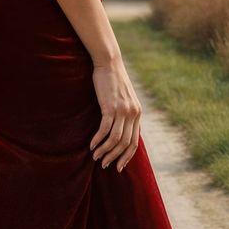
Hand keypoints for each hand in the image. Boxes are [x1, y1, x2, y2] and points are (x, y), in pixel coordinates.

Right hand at [90, 58, 141, 172]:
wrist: (109, 63)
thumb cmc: (113, 80)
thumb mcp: (123, 98)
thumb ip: (124, 113)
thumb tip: (119, 129)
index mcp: (137, 113)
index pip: (134, 142)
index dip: (126, 156)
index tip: (119, 166)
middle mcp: (133, 113)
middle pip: (125, 143)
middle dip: (115, 157)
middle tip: (105, 165)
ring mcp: (122, 111)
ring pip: (115, 139)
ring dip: (105, 151)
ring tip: (96, 157)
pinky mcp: (110, 107)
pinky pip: (104, 130)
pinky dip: (98, 140)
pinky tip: (91, 145)